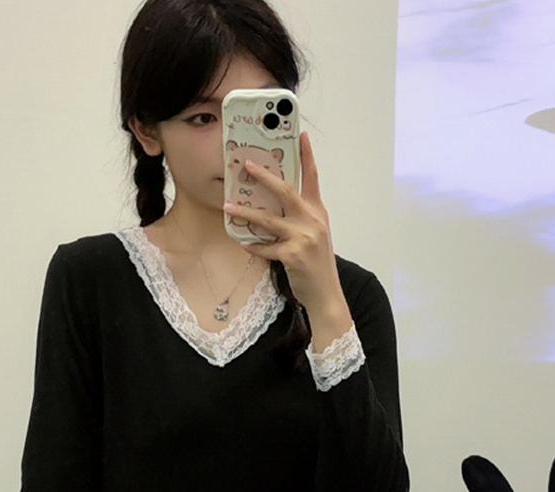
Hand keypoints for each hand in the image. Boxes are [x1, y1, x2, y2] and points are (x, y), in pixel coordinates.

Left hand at [223, 132, 352, 349]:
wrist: (325, 293)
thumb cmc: (316, 264)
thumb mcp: (314, 235)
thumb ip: (300, 219)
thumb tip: (273, 206)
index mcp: (318, 212)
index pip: (312, 178)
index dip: (307, 155)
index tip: (300, 134)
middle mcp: (312, 221)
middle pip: (286, 191)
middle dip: (264, 176)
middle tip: (247, 165)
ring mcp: (303, 238)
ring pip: (268, 219)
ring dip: (245, 212)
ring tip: (228, 206)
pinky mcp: (292, 255)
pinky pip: (265, 247)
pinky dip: (253, 245)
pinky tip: (244, 243)